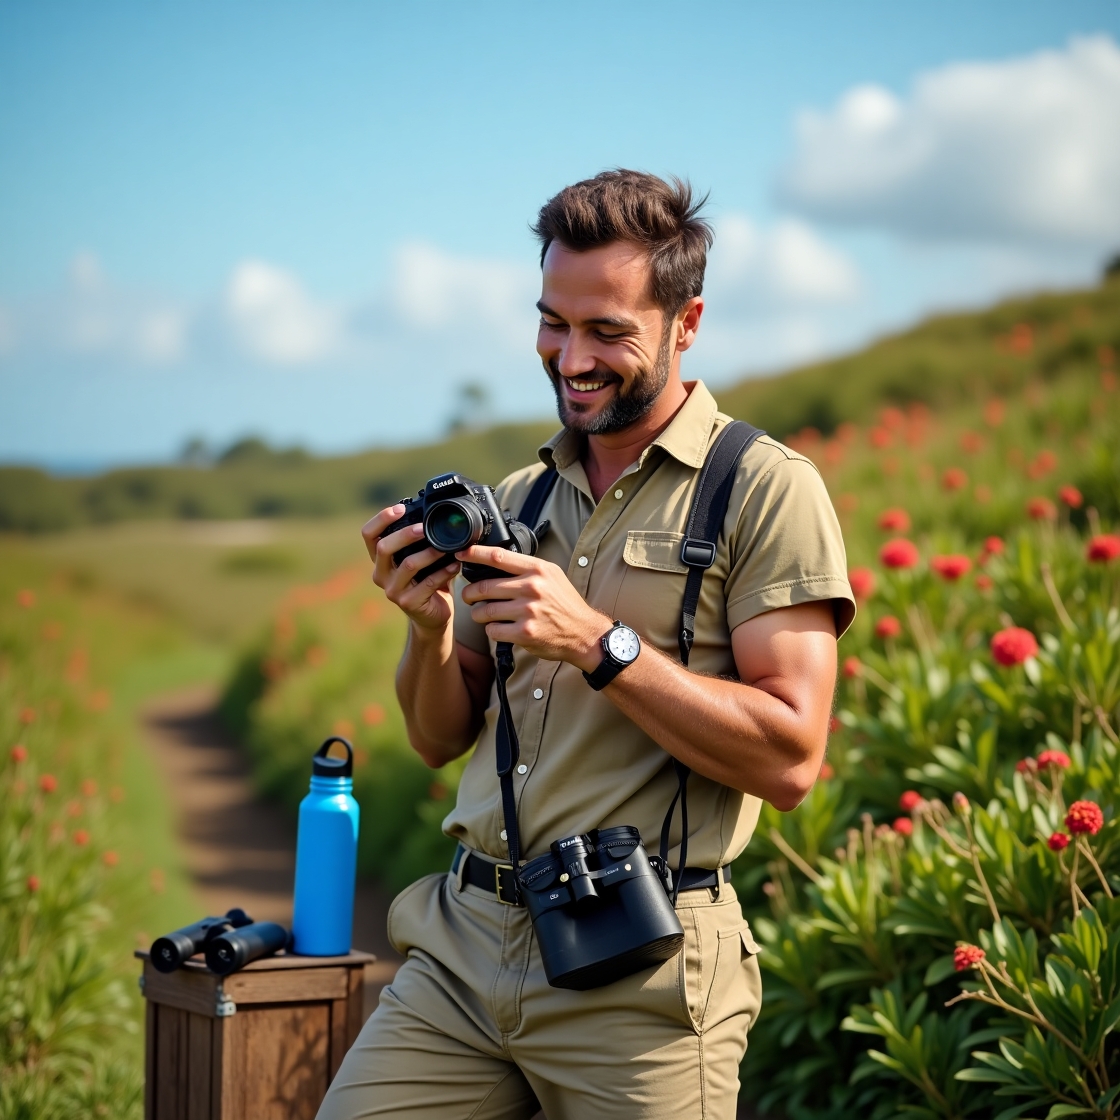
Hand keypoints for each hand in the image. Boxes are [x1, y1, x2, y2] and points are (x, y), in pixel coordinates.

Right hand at [361, 506, 459, 633]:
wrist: (433, 616)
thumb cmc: (427, 583)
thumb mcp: (419, 560)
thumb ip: (419, 543)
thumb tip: (434, 516)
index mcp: (380, 560)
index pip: (369, 535)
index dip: (381, 519)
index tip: (400, 509)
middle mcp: (381, 574)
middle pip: (384, 548)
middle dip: (406, 534)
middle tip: (425, 528)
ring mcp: (393, 590)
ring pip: (408, 565)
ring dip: (430, 553)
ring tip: (446, 547)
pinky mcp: (408, 603)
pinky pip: (427, 583)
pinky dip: (443, 572)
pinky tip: (454, 566)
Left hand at [457, 546, 611, 669]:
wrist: (583, 633)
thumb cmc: (565, 604)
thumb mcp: (552, 576)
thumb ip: (528, 568)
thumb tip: (496, 561)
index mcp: (538, 570)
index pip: (498, 556)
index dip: (475, 554)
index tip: (461, 553)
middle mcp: (532, 588)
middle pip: (484, 586)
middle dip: (469, 593)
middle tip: (468, 596)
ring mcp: (528, 611)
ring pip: (485, 610)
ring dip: (478, 614)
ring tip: (481, 614)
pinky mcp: (524, 633)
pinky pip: (493, 630)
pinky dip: (491, 630)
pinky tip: (499, 628)